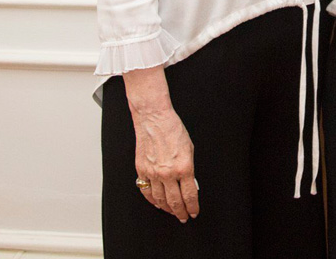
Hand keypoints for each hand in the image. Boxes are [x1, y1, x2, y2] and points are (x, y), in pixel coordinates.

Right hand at [133, 105, 199, 220]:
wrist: (154, 118)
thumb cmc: (173, 129)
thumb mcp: (190, 149)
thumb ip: (189, 169)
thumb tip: (189, 184)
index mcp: (184, 167)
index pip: (190, 195)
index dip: (193, 207)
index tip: (194, 212)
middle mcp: (167, 173)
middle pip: (175, 201)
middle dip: (181, 212)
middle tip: (183, 217)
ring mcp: (153, 173)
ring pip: (160, 200)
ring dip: (167, 209)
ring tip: (172, 211)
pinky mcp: (141, 170)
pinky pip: (146, 191)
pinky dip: (152, 200)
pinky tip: (157, 203)